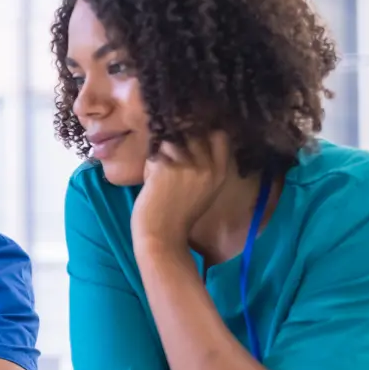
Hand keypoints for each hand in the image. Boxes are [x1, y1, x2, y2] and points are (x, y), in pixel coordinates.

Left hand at [131, 132, 230, 250]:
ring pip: (169, 142)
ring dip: (161, 155)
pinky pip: (154, 155)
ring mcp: (186, 166)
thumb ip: (205, 168)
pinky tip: (151, 183)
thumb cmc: (180, 217)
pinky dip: (149, 166)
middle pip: (192, 135)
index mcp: (220, 173)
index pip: (220, 136)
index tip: (192, 139)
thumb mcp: (204, 191)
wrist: (162, 236)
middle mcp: (207, 167)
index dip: (204, 133)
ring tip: (159, 174)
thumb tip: (195, 143)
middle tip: (169, 162)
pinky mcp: (165, 167)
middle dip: (178, 142)